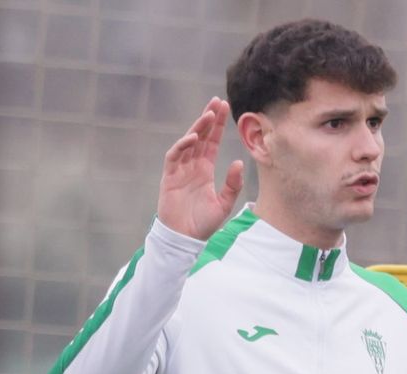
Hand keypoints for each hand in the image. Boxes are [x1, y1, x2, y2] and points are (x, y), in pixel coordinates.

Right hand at [158, 96, 245, 240]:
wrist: (185, 238)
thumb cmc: (203, 223)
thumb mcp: (224, 203)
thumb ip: (232, 184)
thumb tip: (237, 162)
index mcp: (204, 169)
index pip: (212, 142)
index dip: (217, 126)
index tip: (224, 108)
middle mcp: (192, 166)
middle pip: (200, 136)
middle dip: (208, 119)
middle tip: (216, 102)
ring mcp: (179, 170)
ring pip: (188, 142)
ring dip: (197, 128)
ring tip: (208, 115)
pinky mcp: (169, 177)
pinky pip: (174, 156)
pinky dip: (183, 145)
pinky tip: (194, 137)